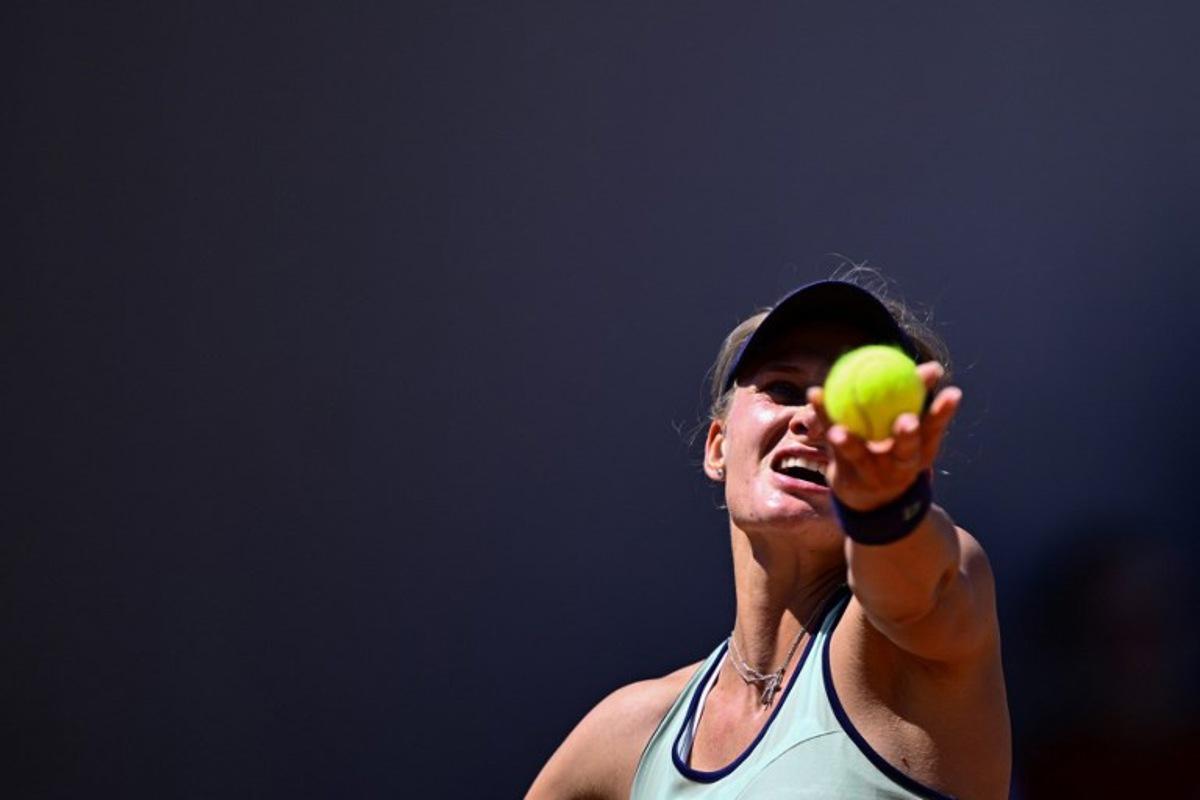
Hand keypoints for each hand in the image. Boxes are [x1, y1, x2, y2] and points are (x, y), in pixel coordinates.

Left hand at [807, 362, 960, 511]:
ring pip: (860, 455)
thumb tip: (934, 368)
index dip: (943, 413)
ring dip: (849, 442)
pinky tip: (815, 394)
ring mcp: (873, 474)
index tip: (954, 392)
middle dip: (908, 437)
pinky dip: (824, 417)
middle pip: (905, 451)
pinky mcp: (847, 473)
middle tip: (908, 419)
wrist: (869, 496)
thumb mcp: (910, 428)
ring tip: (839, 430)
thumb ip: (917, 397)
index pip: (934, 430)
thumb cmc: (895, 448)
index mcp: (920, 453)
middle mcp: (900, 466)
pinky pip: (832, 442)